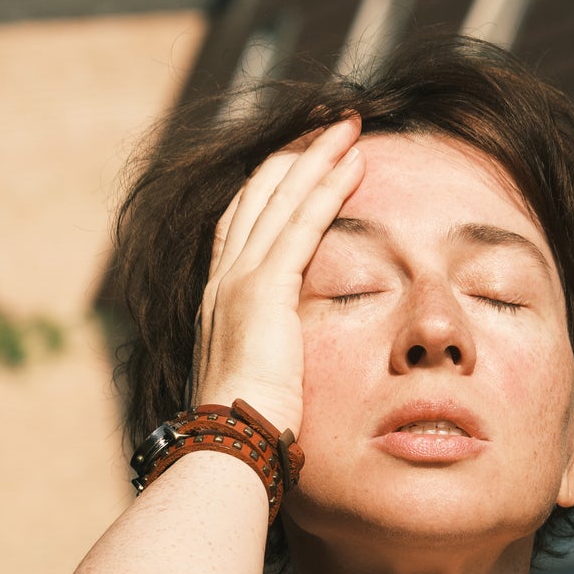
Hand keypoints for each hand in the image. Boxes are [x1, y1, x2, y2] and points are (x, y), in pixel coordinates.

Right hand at [193, 116, 368, 433]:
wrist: (228, 445)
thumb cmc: (246, 428)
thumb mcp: (255, 381)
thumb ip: (269, 357)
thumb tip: (286, 365)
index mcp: (217, 300)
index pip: (242, 224)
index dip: (270, 187)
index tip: (299, 161)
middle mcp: (222, 280)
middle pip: (257, 197)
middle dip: (294, 157)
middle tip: (328, 127)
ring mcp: (240, 281)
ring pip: (281, 199)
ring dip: (317, 158)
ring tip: (349, 128)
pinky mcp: (265, 289)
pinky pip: (303, 224)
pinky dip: (328, 188)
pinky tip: (355, 162)